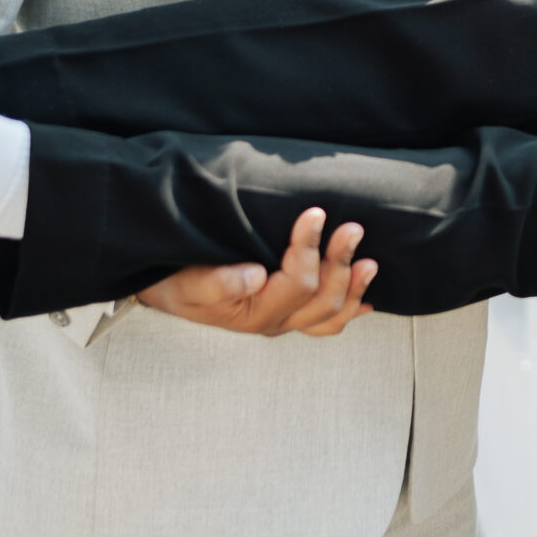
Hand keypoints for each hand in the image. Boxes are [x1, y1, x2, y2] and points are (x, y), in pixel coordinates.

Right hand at [135, 207, 376, 336]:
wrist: (167, 288)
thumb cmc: (176, 281)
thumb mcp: (186, 282)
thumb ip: (216, 282)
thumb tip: (255, 276)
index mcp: (253, 313)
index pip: (297, 284)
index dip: (310, 249)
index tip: (314, 214)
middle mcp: (274, 321)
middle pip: (323, 300)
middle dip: (341, 263)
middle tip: (352, 228)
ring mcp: (285, 321)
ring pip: (331, 314)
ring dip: (353, 287)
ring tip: (369, 261)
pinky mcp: (290, 314)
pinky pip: (327, 322)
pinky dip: (350, 309)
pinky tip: (367, 300)